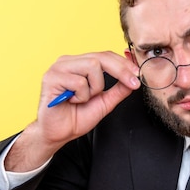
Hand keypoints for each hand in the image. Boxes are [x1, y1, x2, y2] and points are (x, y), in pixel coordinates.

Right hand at [6, 51, 139, 170]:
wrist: (57, 134)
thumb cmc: (75, 118)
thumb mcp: (104, 102)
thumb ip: (118, 89)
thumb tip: (134, 79)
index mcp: (79, 64)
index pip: (105, 56)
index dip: (124, 64)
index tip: (138, 75)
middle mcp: (68, 62)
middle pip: (101, 57)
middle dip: (121, 71)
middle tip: (132, 83)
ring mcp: (59, 68)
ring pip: (92, 66)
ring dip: (95, 88)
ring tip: (84, 99)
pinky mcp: (51, 77)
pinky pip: (79, 81)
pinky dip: (81, 95)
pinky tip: (72, 101)